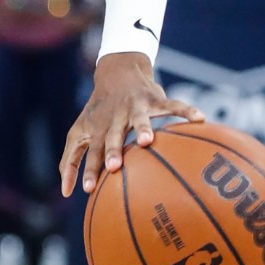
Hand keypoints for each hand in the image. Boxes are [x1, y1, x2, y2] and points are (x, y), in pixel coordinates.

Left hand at [59, 51, 203, 196]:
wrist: (115, 71)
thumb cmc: (97, 112)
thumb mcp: (78, 133)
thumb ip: (70, 160)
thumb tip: (64, 193)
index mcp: (98, 129)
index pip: (92, 152)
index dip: (90, 169)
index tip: (88, 189)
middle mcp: (115, 118)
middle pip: (113, 136)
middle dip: (113, 150)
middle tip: (114, 166)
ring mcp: (135, 107)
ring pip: (139, 118)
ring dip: (143, 128)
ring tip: (148, 140)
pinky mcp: (154, 98)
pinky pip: (172, 104)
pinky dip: (185, 110)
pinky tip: (200, 118)